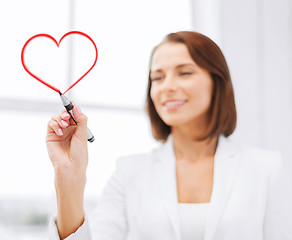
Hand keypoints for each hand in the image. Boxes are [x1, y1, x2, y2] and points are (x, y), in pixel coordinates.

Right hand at [46, 104, 87, 238]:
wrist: (71, 168)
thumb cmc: (79, 155)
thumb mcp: (82, 135)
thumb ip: (81, 120)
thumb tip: (77, 107)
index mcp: (78, 129)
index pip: (75, 115)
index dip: (73, 109)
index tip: (73, 104)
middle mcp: (69, 130)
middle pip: (65, 114)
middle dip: (66, 113)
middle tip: (67, 116)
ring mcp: (59, 133)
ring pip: (57, 118)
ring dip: (60, 118)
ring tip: (64, 126)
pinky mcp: (51, 136)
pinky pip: (50, 124)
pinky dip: (55, 125)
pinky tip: (60, 132)